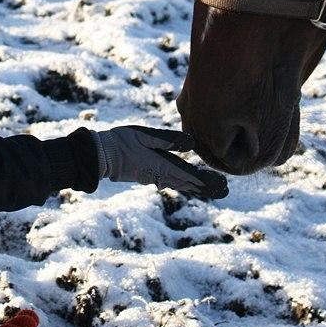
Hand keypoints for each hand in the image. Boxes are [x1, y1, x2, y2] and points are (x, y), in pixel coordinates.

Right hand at [91, 126, 228, 200]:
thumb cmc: (122, 142)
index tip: (224, 185)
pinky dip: (184, 184)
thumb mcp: (146, 136)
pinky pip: (171, 182)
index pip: (192, 177)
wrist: (101, 155)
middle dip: (207, 187)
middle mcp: (161, 176)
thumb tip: (191, 145)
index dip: (208, 181)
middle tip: (225, 190)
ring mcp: (154, 177)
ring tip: (211, 188)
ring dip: (197, 187)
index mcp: (164, 167)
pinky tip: (186, 183)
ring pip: (181, 184)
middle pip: (189, 184)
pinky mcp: (148, 175)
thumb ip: (169, 140)